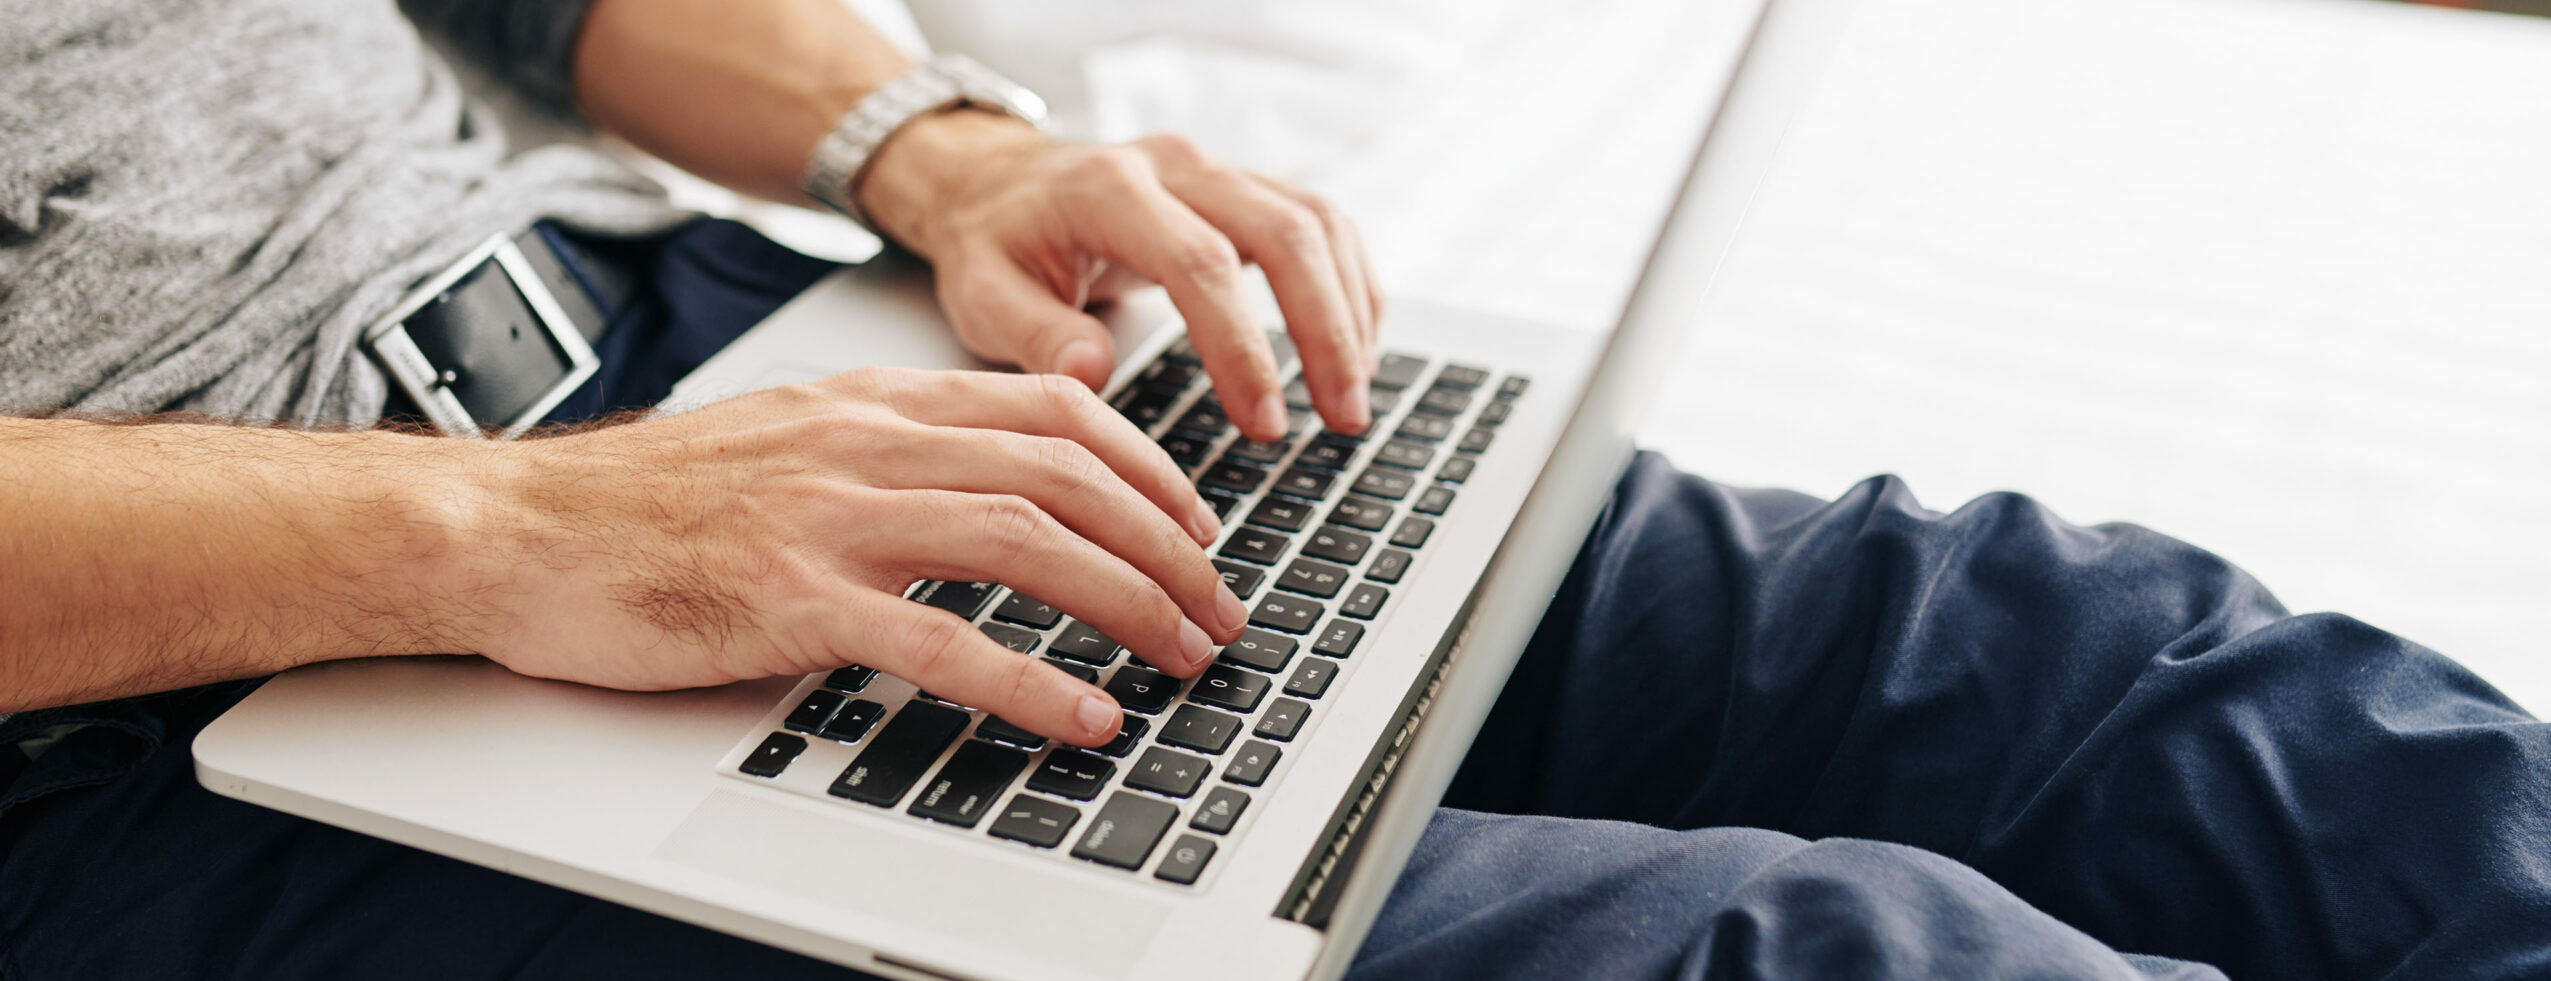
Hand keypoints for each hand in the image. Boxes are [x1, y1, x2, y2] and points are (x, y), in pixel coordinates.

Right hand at [472, 369, 1248, 745]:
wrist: (518, 529)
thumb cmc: (647, 502)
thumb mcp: (786, 439)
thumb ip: (887, 450)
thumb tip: (991, 484)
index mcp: (871, 405)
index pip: (1052, 411)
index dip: (1146, 464)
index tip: (1195, 519)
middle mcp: (865, 446)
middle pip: (1063, 476)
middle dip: (1166, 543)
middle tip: (1219, 604)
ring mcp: (829, 519)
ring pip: (1024, 543)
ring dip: (1126, 602)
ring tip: (1182, 654)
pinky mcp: (790, 600)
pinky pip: (939, 642)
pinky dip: (1028, 682)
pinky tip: (1080, 715)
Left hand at [859, 111, 1384, 441]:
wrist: (994, 180)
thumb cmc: (993, 243)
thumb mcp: (982, 294)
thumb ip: (1035, 336)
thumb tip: (1095, 375)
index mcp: (1107, 190)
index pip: (1200, 263)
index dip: (1242, 346)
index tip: (1263, 424)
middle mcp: (1175, 166)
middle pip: (1285, 231)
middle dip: (1325, 331)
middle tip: (1343, 417)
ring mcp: (1215, 169)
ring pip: (1317, 221)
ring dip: (1350, 309)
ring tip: (1355, 393)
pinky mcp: (1241, 186)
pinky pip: (1320, 223)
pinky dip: (1349, 284)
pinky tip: (1355, 346)